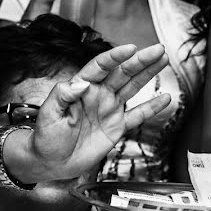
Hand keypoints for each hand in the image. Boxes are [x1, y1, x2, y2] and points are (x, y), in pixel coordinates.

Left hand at [13, 43, 170, 182]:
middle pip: (123, 72)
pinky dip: (152, 107)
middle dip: (141, 60)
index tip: (131, 48)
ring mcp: (110, 109)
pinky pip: (138, 115)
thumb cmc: (46, 138)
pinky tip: (165, 98)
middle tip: (158, 49)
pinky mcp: (118, 126)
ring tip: (164, 60)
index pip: (101, 66)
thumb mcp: (48, 115)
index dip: (116, 56)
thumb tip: (80, 83)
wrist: (53, 162)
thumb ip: (62, 96)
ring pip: (133, 87)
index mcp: (81, 87)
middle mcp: (99, 95)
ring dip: (148, 73)